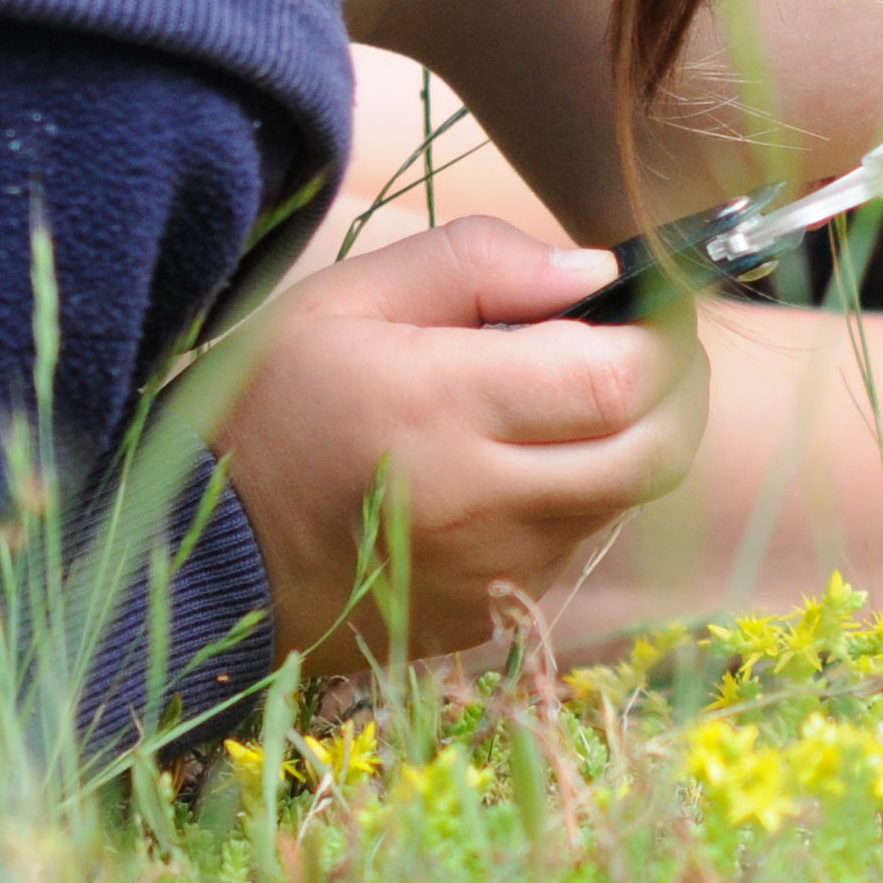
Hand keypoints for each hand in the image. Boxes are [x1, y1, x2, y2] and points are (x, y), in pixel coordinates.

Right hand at [214, 219, 705, 672]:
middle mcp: (481, 504)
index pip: (624, 379)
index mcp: (443, 409)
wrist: (202, 554)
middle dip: (679, 391)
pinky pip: (575, 547)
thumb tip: (595, 270)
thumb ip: (477, 264)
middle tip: (649, 346)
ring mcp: (490, 574)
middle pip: (657, 453)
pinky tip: (521, 463)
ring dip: (630, 442)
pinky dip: (579, 497)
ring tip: (568, 397)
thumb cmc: (269, 406)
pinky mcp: (488, 618)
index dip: (666, 335)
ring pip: (625, 500)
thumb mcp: (347, 300)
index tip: (653, 302)